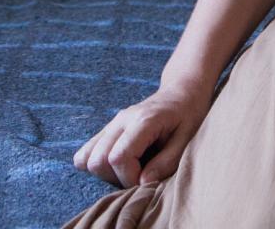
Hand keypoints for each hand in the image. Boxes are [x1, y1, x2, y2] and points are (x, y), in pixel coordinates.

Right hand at [73, 82, 212, 187]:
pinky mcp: (107, 129)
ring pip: (87, 158)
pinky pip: (86, 152)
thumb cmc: (188, 114)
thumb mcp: (187, 138)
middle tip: (139, 177)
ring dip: (105, 174)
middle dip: (116, 179)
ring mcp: (112, 124)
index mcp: (143, 121)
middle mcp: (122, 120)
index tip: (147, 181)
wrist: (182, 92)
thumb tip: (143, 182)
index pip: (118, 158)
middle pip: (97, 161)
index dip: (129, 178)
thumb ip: (167, 162)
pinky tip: (118, 165)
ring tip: (130, 171)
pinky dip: (96, 165)